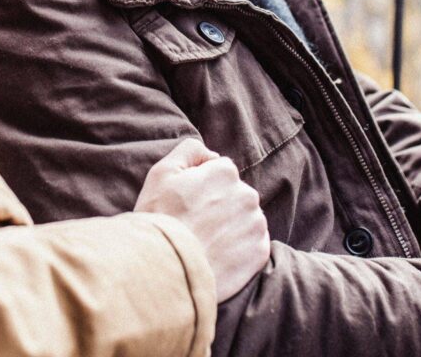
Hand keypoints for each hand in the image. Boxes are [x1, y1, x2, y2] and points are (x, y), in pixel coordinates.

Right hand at [134, 139, 269, 300]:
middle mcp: (247, 195)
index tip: (187, 203)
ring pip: (245, 218)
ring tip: (205, 241)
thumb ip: (190, 150)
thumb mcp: (162, 172)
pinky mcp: (260, 253)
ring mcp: (256, 225)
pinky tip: (217, 255)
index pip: (220, 171)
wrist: (165, 270)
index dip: (201, 186)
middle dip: (219, 205)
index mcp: (226, 172)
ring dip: (230, 226)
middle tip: (194, 224)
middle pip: (234, 195)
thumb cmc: (160, 218)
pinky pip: (252, 244)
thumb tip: (212, 155)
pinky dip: (239, 249)